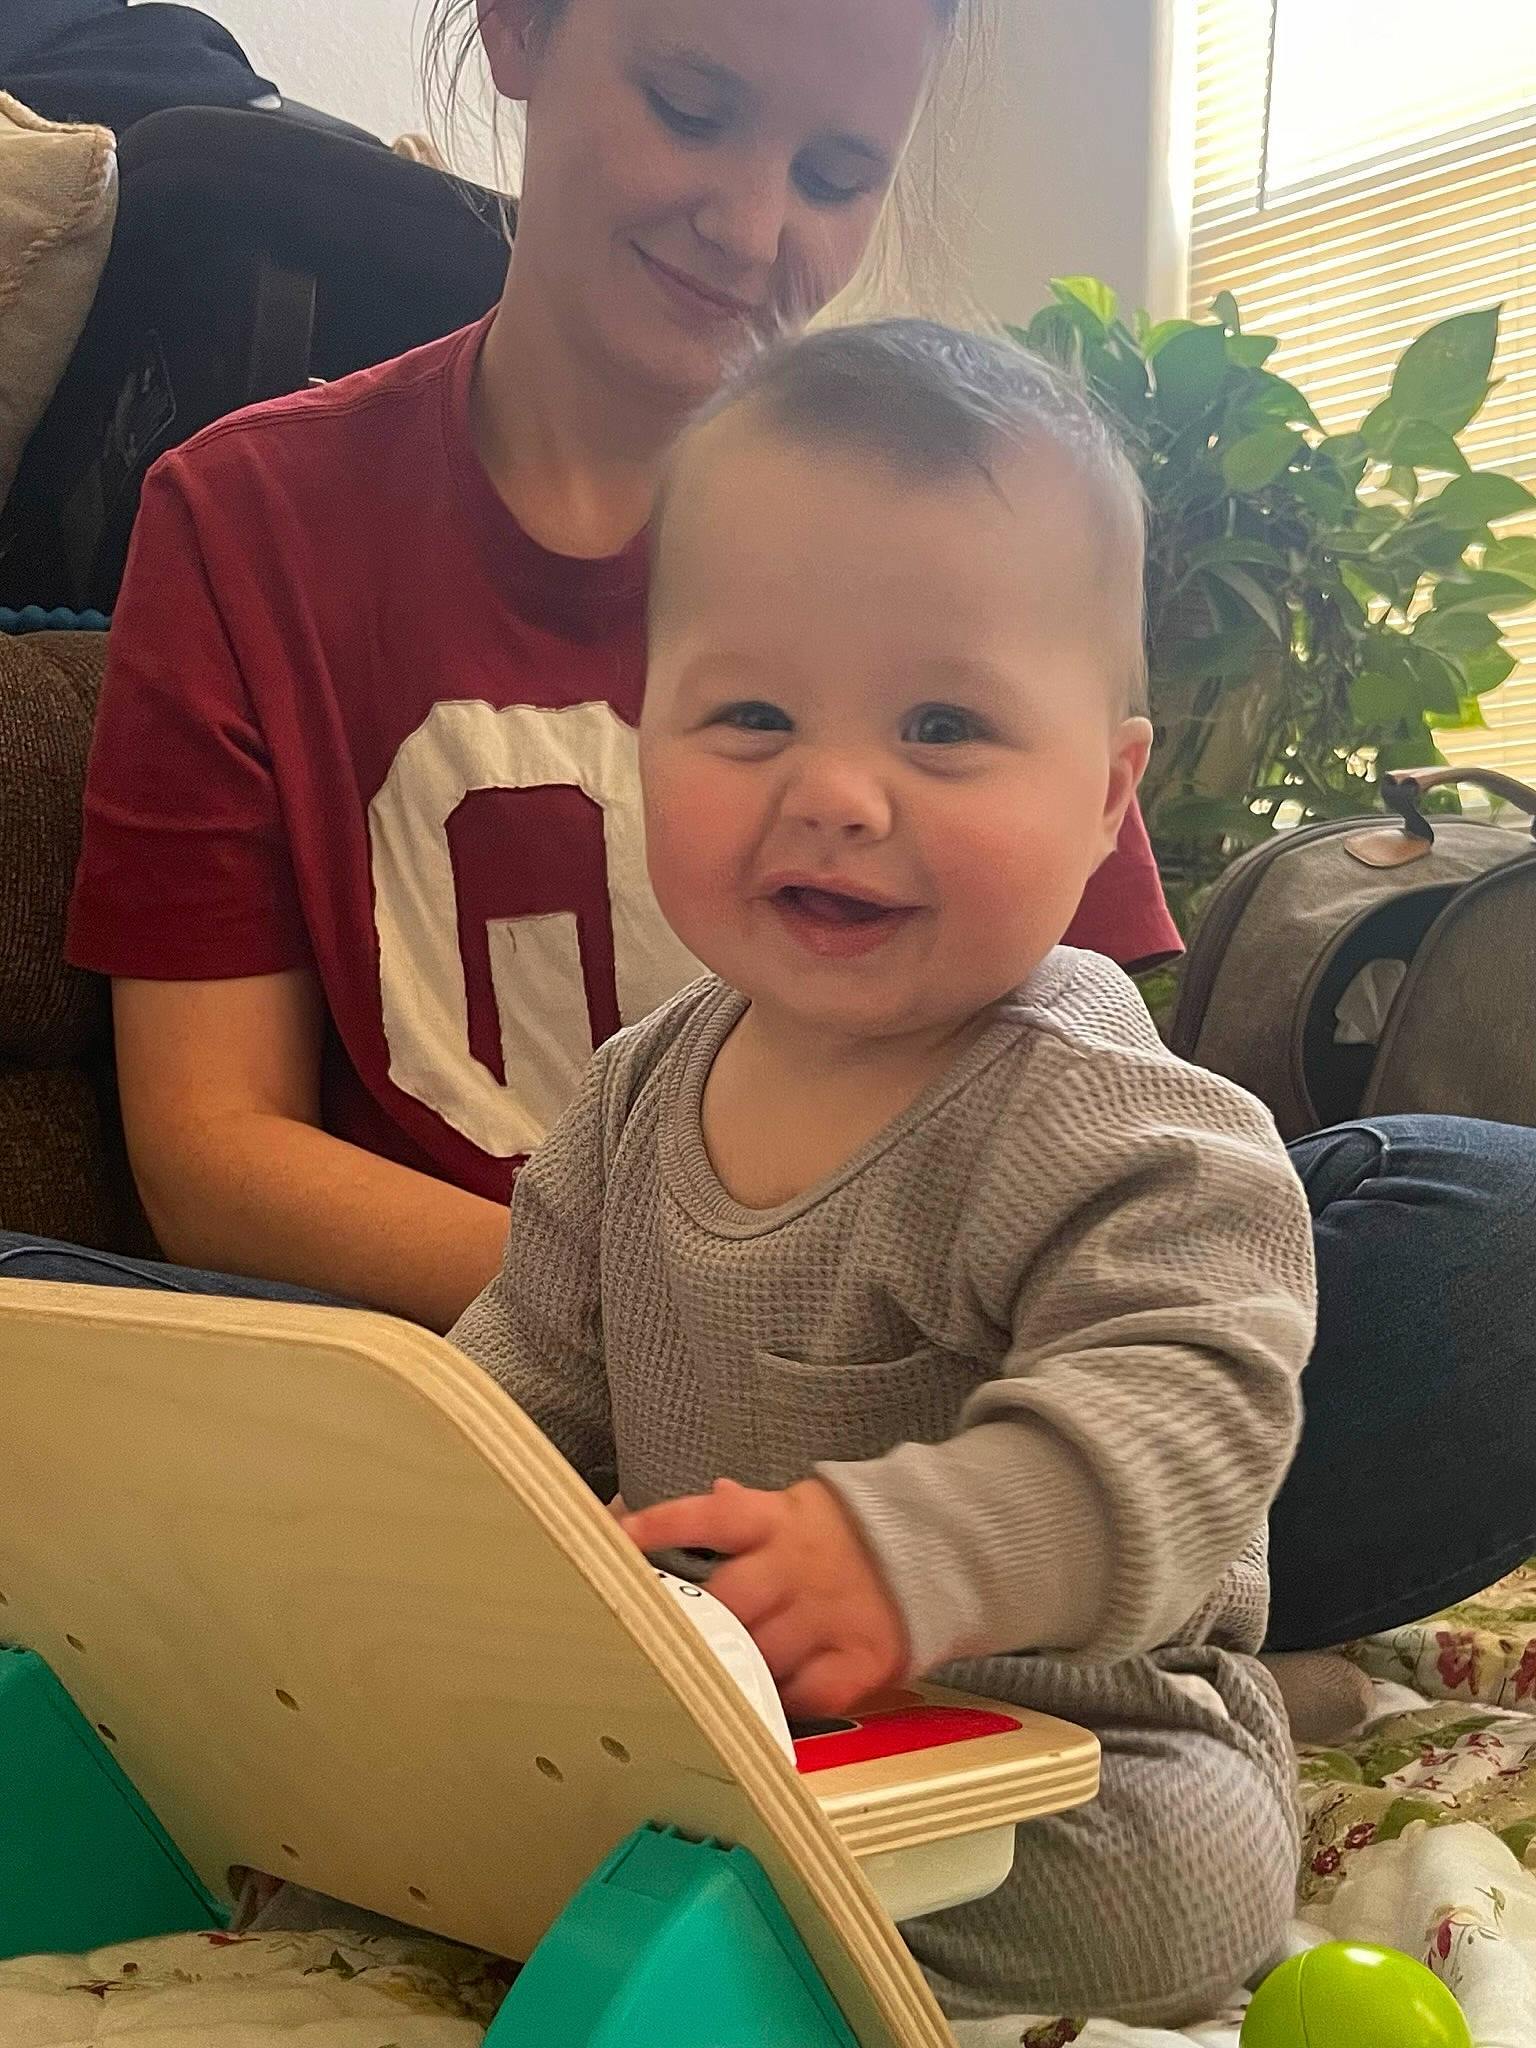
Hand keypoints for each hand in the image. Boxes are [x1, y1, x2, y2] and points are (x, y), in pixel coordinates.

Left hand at [620, 1476, 907, 1717]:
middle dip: (694, 1625)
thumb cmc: (844, 1535)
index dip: (662, 1527)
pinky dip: (784, 1702)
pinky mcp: (861, 1657)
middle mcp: (797, 1566)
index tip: (618, 1541)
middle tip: (657, 1645)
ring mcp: (829, 1614)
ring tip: (703, 1684)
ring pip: (763, 1652)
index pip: (709, 1517)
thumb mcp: (795, 1508)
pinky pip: (810, 1692)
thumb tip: (710, 1493)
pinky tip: (766, 1705)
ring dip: (733, 1670)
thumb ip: (745, 1511)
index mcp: (776, 1521)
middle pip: (730, 1599)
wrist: (936, 1548)